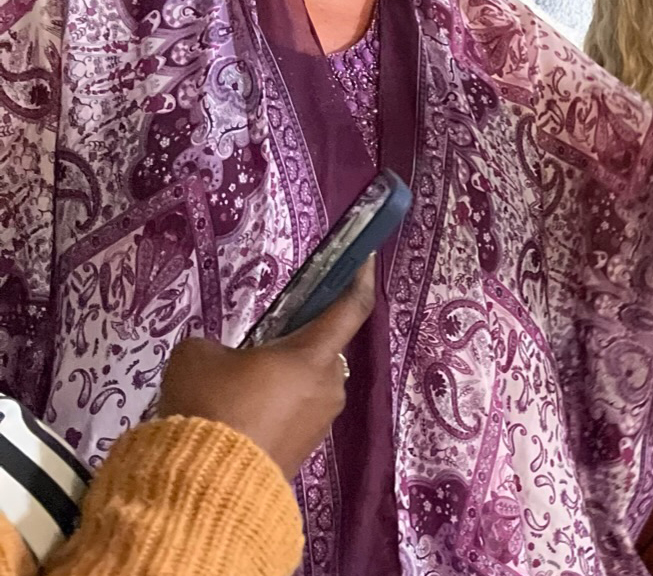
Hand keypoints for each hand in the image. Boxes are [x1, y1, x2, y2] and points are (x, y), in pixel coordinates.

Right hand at [158, 257, 376, 477]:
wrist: (207, 486)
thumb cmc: (211, 407)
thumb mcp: (197, 357)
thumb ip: (215, 347)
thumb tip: (221, 362)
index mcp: (314, 355)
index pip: (350, 308)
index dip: (359, 278)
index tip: (365, 257)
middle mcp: (329, 387)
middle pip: (319, 351)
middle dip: (290, 347)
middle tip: (249, 352)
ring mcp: (320, 423)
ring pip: (305, 386)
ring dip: (278, 382)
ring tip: (232, 393)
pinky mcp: (305, 452)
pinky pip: (293, 416)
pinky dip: (272, 411)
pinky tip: (235, 421)